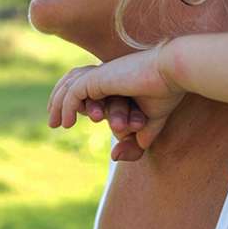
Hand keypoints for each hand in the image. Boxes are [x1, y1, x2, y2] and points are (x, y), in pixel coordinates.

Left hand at [47, 44, 186, 155]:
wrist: (173, 73)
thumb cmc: (166, 94)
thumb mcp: (150, 125)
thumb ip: (136, 141)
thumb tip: (115, 156)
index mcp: (117, 78)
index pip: (91, 87)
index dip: (80, 102)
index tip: (69, 120)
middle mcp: (107, 72)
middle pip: (75, 81)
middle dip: (61, 99)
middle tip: (54, 122)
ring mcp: (102, 74)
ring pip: (71, 86)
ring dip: (59, 104)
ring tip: (54, 124)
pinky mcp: (99, 78)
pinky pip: (74, 93)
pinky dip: (67, 107)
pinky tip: (66, 123)